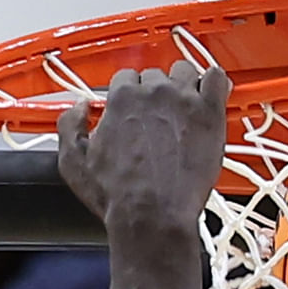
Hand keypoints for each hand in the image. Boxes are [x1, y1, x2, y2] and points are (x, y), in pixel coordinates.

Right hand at [56, 62, 228, 237]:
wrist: (153, 216)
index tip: (131, 110)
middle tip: (157, 118)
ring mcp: (185, 101)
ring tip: (182, 108)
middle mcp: (154, 92)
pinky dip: (213, 82)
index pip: (125, 78)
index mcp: (122, 98)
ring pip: (186, 72)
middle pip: (155, 76)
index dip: (128, 95)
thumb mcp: (73, 163)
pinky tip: (209, 95)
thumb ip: (69, 127)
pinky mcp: (211, 114)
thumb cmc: (118, 195)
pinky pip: (217, 79)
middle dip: (154, 94)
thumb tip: (78, 109)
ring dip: (183, 84)